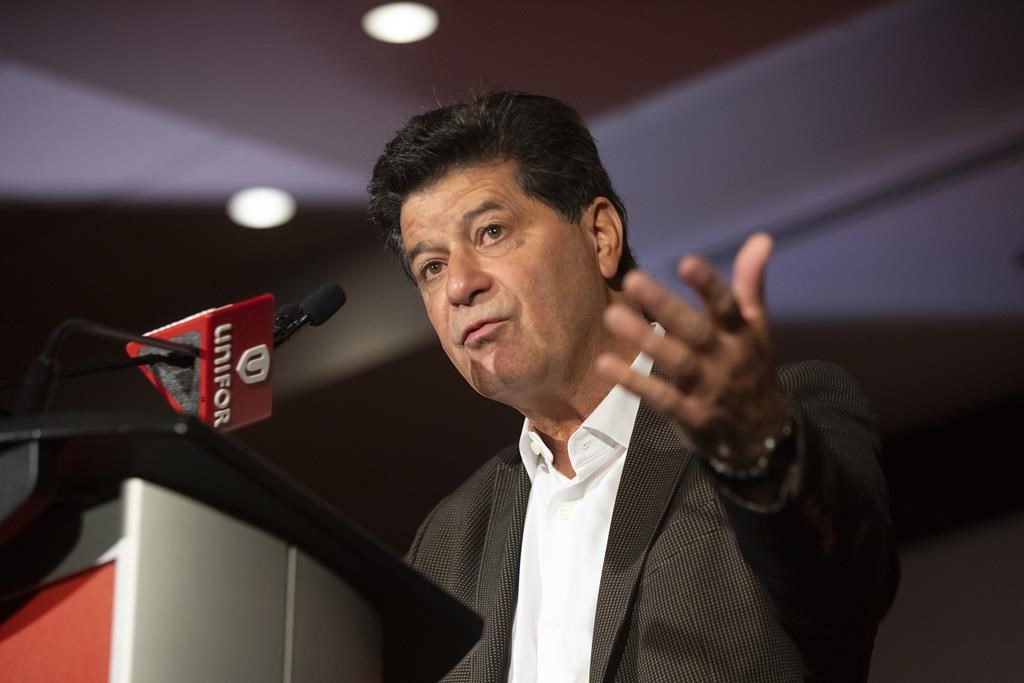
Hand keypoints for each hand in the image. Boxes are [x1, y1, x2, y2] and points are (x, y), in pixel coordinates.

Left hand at [595, 232, 786, 466]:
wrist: (763, 437)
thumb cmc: (751, 370)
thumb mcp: (756, 328)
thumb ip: (750, 284)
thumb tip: (761, 238)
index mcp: (742, 335)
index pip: (727, 306)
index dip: (709, 285)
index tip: (687, 261)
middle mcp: (726, 359)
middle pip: (695, 330)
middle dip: (666, 306)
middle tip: (634, 279)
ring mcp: (707, 390)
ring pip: (675, 362)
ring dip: (644, 340)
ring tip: (612, 316)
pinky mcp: (690, 416)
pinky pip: (659, 398)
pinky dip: (634, 382)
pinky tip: (606, 364)